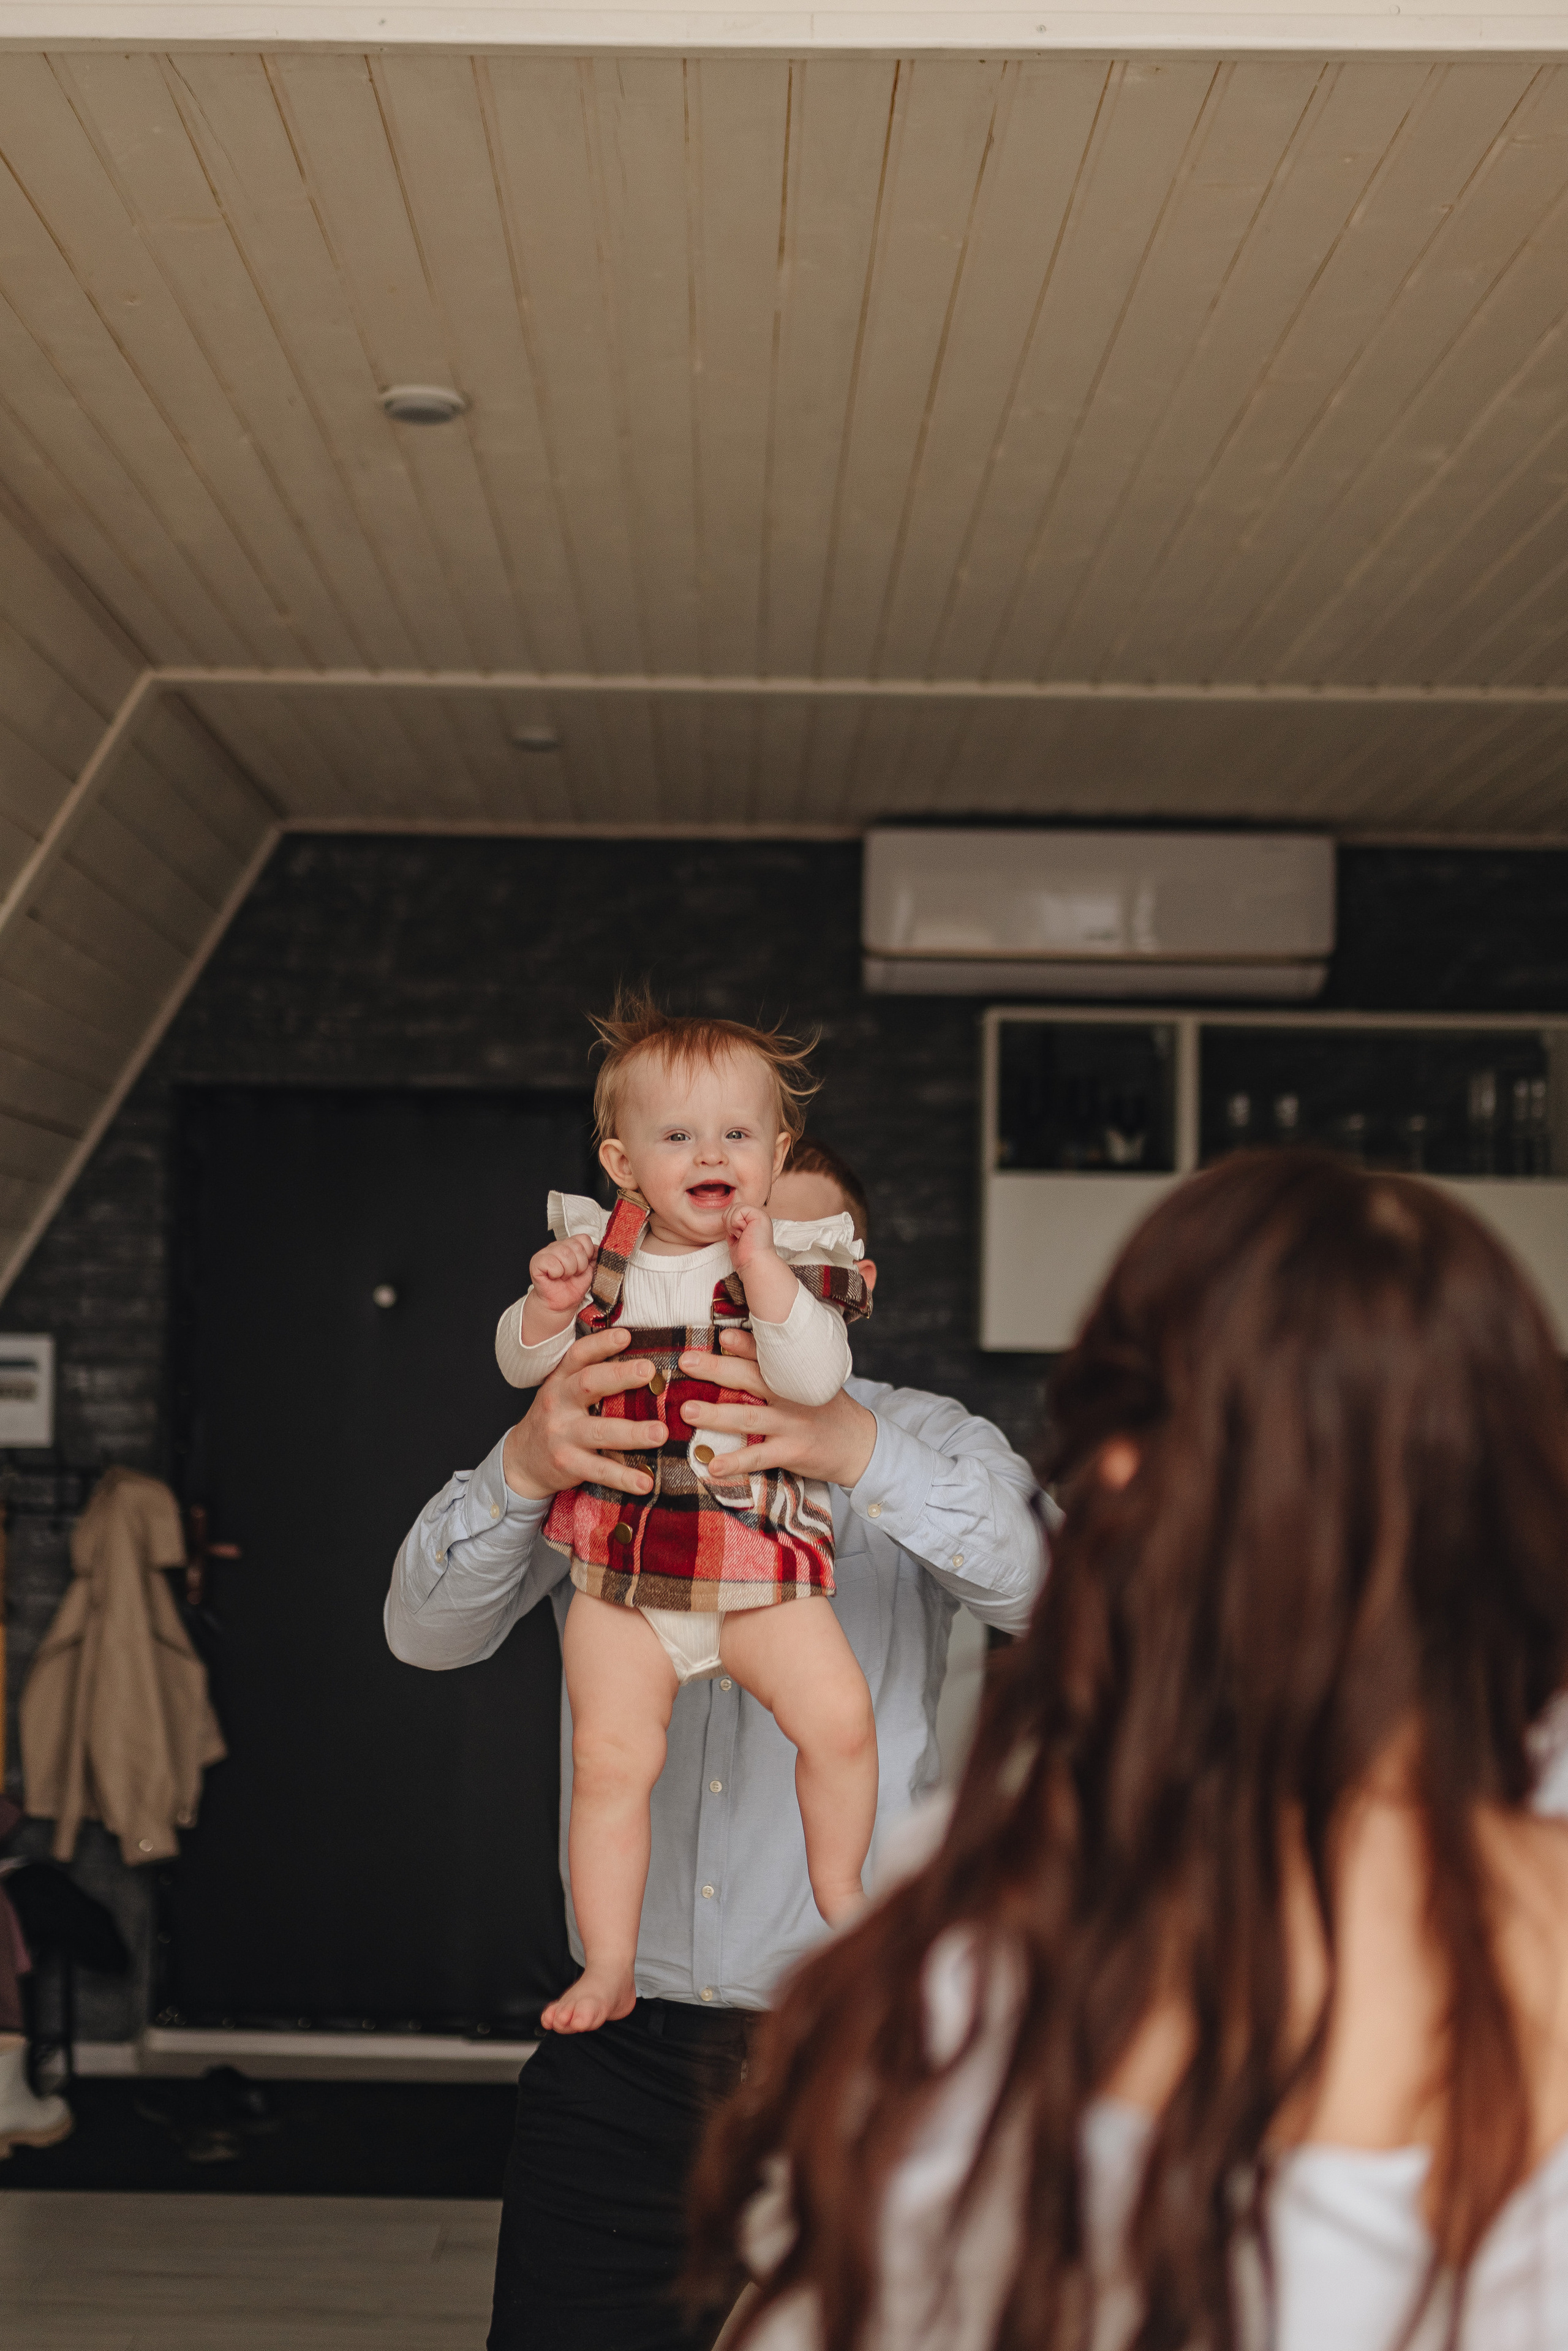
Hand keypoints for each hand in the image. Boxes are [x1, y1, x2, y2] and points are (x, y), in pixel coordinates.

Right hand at [502, 1329, 665, 1500]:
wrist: (521, 1461)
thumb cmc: (554, 1419)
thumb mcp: (562, 1391)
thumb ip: (590, 1376)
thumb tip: (642, 1361)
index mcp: (560, 1381)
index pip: (578, 1355)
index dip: (601, 1343)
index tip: (626, 1335)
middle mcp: (558, 1403)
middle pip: (589, 1384)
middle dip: (620, 1376)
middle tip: (649, 1372)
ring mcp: (562, 1435)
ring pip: (600, 1431)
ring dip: (633, 1433)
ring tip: (661, 1433)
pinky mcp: (567, 1464)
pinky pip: (599, 1470)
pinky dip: (624, 1477)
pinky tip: (646, 1482)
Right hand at [528, 1232, 598, 1316]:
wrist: (561, 1304)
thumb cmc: (573, 1287)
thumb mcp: (590, 1270)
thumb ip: (594, 1257)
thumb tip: (599, 1248)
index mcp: (570, 1245)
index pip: (584, 1239)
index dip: (587, 1255)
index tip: (583, 1267)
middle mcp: (558, 1245)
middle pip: (576, 1246)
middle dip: (579, 1265)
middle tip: (573, 1274)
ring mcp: (546, 1252)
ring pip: (565, 1253)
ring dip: (568, 1270)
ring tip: (564, 1276)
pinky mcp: (536, 1262)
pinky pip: (552, 1263)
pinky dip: (556, 1273)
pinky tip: (554, 1277)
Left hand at [677, 1333, 877, 1488]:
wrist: (860, 1444)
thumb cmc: (826, 1409)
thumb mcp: (810, 1382)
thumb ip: (780, 1368)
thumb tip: (737, 1344)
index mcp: (792, 1375)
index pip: (765, 1354)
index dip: (744, 1343)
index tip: (721, 1335)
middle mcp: (790, 1396)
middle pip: (749, 1379)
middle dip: (715, 1369)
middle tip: (685, 1362)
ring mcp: (790, 1424)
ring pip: (748, 1417)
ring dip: (716, 1414)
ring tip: (687, 1410)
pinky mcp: (791, 1452)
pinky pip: (758, 1457)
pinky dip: (735, 1462)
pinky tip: (712, 1466)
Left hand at [725, 1203, 777, 1272]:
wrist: (754, 1264)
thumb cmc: (746, 1258)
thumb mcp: (736, 1240)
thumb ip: (733, 1228)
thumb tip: (726, 1220)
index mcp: (753, 1222)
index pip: (733, 1212)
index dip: (729, 1224)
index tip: (738, 1238)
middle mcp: (757, 1217)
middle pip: (733, 1207)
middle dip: (729, 1223)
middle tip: (739, 1236)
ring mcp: (760, 1215)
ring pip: (734, 1207)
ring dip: (733, 1224)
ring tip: (743, 1235)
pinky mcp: (760, 1215)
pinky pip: (738, 1210)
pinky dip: (736, 1223)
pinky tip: (745, 1233)